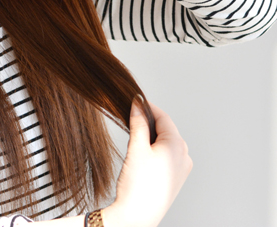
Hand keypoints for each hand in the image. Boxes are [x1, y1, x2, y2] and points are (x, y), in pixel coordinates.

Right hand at [102, 100, 192, 226]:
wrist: (137, 217)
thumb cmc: (138, 185)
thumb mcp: (136, 147)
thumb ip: (138, 122)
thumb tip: (138, 103)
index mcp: (177, 146)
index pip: (163, 117)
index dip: (148, 107)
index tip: (134, 100)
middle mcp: (184, 156)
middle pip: (166, 129)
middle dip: (149, 122)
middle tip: (131, 119)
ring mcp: (182, 169)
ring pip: (166, 142)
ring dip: (151, 136)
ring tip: (134, 138)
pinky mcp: (175, 179)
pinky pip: (167, 155)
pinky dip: (155, 149)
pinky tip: (141, 154)